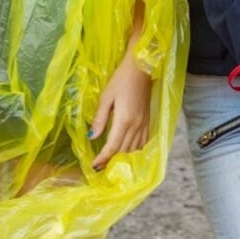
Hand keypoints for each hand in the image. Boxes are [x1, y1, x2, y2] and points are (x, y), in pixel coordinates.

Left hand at [90, 51, 152, 170]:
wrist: (141, 69)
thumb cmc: (121, 80)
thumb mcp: (106, 97)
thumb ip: (99, 119)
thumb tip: (91, 137)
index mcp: (124, 120)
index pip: (113, 146)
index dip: (103, 158)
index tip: (94, 166)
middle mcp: (136, 126)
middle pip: (124, 151)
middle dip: (111, 162)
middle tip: (99, 169)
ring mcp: (144, 124)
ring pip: (134, 150)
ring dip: (123, 159)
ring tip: (111, 165)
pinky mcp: (148, 122)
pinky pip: (143, 143)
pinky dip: (135, 152)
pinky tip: (128, 154)